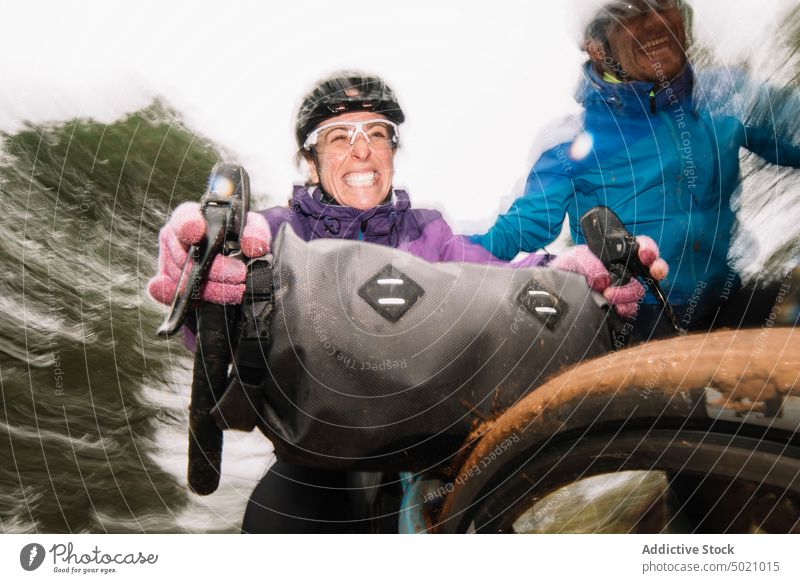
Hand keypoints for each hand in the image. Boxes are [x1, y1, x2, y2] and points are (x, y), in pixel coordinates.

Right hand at [147, 202, 270, 304]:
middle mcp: (174, 237)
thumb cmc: (238, 236)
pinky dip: (184, 299)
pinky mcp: (167, 282)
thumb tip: (253, 246)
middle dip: (216, 270)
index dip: (189, 226)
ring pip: (182, 278)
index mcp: (191, 216)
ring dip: (211, 289)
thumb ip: (256, 233)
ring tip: (237, 290)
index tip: (198, 233)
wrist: (233, 255)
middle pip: (186, 256)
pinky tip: (202, 301)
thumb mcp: (251, 228)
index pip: (184, 219)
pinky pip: (167, 293)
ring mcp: (168, 260)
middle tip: (240, 275)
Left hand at [549, 236, 667, 317]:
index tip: (645, 254)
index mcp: (617, 254)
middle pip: (651, 269)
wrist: (557, 291)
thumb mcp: (574, 258)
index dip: (648, 249)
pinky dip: (625, 308)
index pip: (640, 247)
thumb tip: (603, 279)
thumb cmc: (568, 269)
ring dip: (628, 292)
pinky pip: (631, 308)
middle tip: (653, 271)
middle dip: (657, 268)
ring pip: (639, 290)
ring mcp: (623, 290)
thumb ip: (588, 261)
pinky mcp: (619, 307)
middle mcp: (625, 271)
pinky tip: (616, 308)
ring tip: (609, 294)